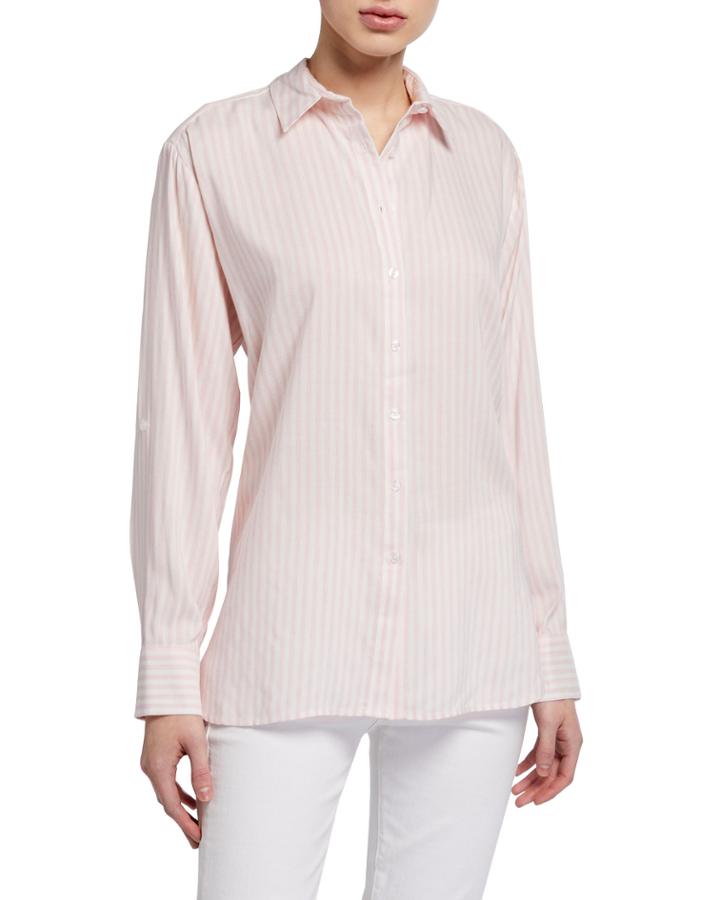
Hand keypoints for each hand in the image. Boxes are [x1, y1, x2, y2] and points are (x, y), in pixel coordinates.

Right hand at [139, 714, 212, 847]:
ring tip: (197, 824)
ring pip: (166, 793)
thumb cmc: (182, 713)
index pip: (172, 806)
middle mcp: (150, 768)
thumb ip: (201, 770)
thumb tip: (207, 797)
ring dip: (181, 808)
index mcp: (158, 768)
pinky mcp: (154, 756)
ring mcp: (150, 763)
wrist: (166, 691)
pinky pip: (165, 781)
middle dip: (183, 822)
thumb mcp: (196, 741)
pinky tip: (191, 798)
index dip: (186, 824)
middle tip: (198, 840)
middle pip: (167, 803)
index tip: (199, 838)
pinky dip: (178, 792)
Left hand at [512, 699, 581, 805]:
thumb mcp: (548, 724)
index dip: (551, 791)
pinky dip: (527, 764)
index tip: (536, 802)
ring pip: (544, 766)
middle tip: (519, 802)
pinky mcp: (548, 734)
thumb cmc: (552, 697)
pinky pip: (538, 754)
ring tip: (514, 791)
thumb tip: (542, 773)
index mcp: (573, 744)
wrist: (547, 676)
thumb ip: (546, 749)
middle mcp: (567, 745)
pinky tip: (516, 772)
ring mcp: (558, 740)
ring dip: (530, 779)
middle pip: (552, 774)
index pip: (565, 776)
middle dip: (536, 789)